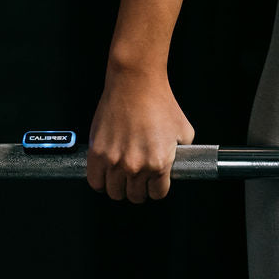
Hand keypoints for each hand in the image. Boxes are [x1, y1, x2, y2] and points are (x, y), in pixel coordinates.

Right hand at [86, 67, 194, 202]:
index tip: (152, 183)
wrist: (135, 82)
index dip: (156, 188)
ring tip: (120, 177)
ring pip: (114, 192)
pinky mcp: (97, 152)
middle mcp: (136, 166)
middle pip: (134, 196)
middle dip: (138, 190)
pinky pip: (95, 181)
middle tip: (137, 179)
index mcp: (159, 163)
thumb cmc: (158, 101)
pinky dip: (100, 182)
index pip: (157, 193)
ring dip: (118, 187)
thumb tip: (175, 163)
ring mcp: (114, 160)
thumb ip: (181, 153)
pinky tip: (105, 174)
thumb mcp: (184, 131)